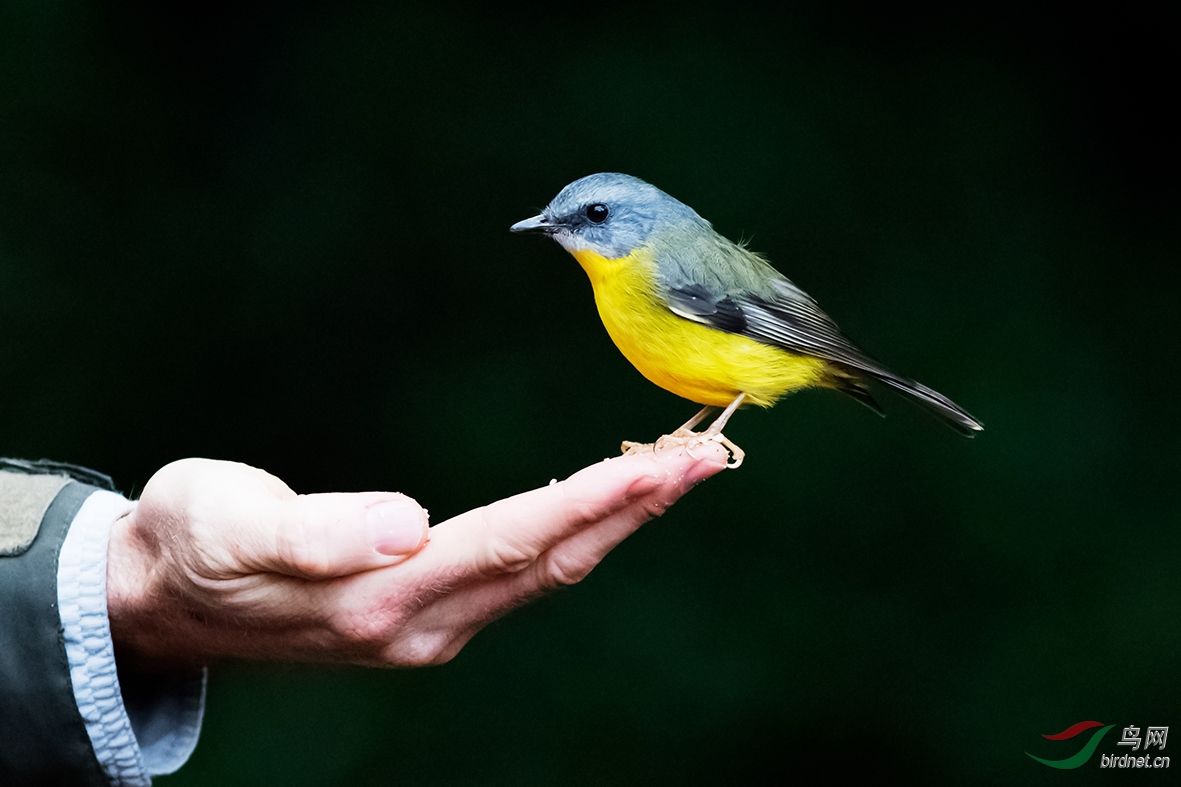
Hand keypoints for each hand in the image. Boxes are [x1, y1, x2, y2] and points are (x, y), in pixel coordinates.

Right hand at [106, 446, 726, 668]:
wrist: (161, 597)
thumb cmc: (189, 545)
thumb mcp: (228, 527)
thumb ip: (317, 533)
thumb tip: (408, 528)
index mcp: (381, 597)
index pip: (514, 542)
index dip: (594, 503)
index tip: (667, 467)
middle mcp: (422, 622)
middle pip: (553, 560)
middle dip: (636, 510)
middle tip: (710, 457)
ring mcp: (429, 624)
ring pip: (546, 571)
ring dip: (617, 521)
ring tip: (676, 470)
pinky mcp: (424, 610)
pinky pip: (521, 572)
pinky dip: (573, 531)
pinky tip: (600, 500)